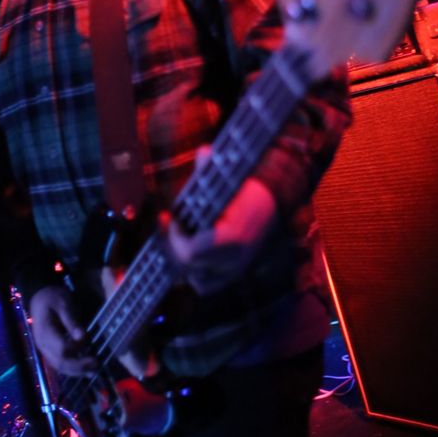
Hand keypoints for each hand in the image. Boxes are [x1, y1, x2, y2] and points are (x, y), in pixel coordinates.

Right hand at [29, 285, 94, 375]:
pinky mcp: (49, 350)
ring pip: (59, 366)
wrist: (40, 298)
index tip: (90, 348)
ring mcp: (45, 349)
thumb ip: (72, 321)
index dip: (77, 350)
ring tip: (93, 371)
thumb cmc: (53, 299)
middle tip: (96, 364)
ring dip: (77, 371)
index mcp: (46, 332)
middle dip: (79, 366)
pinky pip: (59, 364)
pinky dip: (72, 368)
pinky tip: (84, 370)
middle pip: (60, 362)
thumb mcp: (63, 304)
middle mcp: (43, 345)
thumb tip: (82, 337)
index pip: (61, 349)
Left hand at [166, 149, 277, 294]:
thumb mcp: (228, 178)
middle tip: (168, 223)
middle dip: (172, 244)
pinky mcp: (233, 276)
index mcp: (233, 238)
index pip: (191, 252)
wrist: (269, 205)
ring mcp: (234, 271)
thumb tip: (204, 151)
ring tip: (178, 236)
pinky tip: (191, 250)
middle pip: (187, 265)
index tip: (171, 217)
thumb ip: (212, 168)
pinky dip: (194, 272)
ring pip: (193, 278)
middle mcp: (234, 261)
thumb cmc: (243, 189)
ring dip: (181, 258)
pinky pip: (204, 285)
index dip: (174, 236)